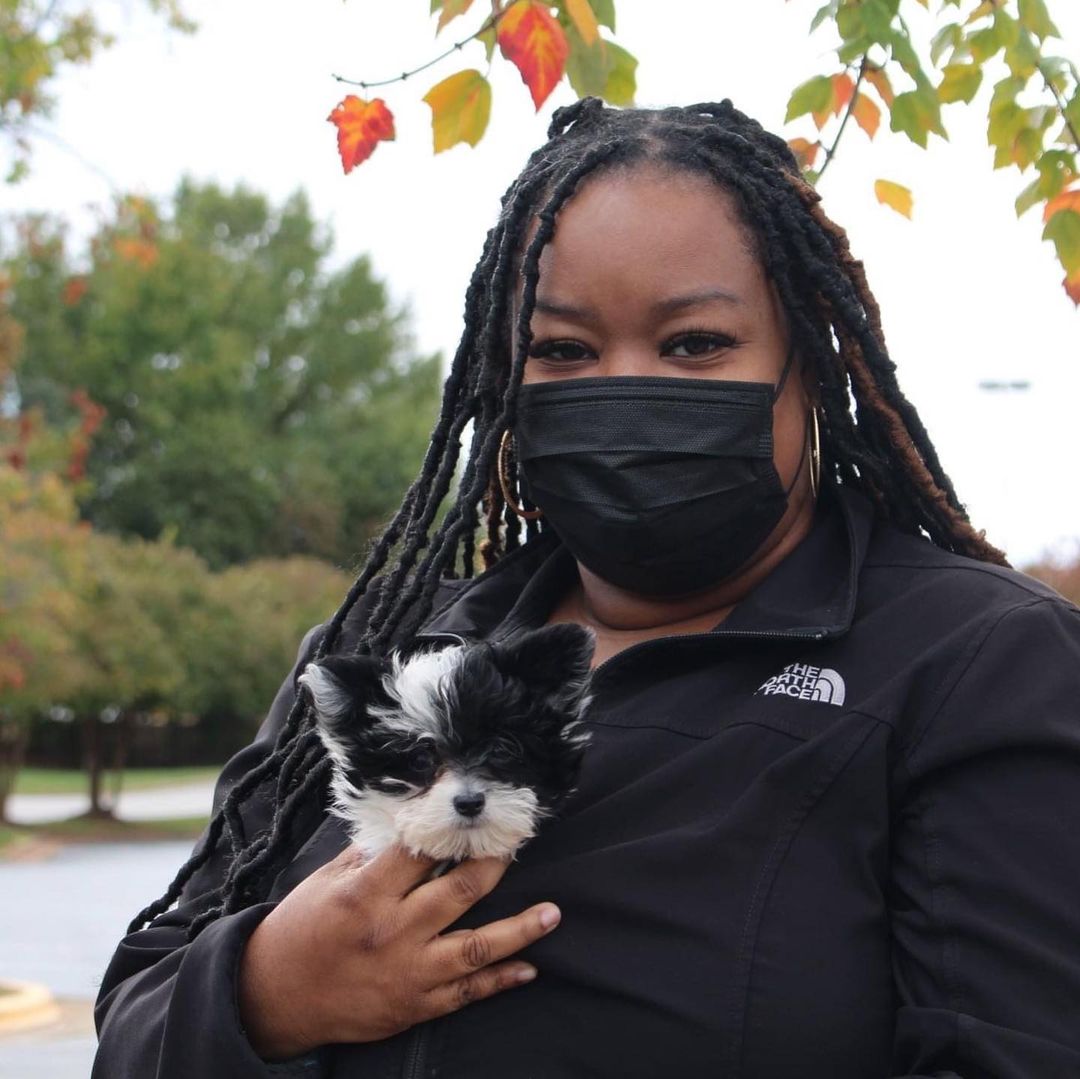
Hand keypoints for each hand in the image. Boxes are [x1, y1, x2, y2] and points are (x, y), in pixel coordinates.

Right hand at [237, 843, 559, 1059]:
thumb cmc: (302, 928)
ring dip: (519, 929)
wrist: (275, 998)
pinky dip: (501, 981)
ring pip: (476, 947)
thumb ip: (369, 853)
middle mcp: (393, 931)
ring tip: (553, 913)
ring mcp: (408, 972)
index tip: (480, 811)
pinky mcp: (415, 1006)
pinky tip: (530, 967)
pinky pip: (467, 993)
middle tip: (522, 846)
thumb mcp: (327, 880)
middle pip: (458, 892)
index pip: (421, 852)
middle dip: (496, 866)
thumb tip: (408, 821)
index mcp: (367, 893)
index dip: (452, 829)